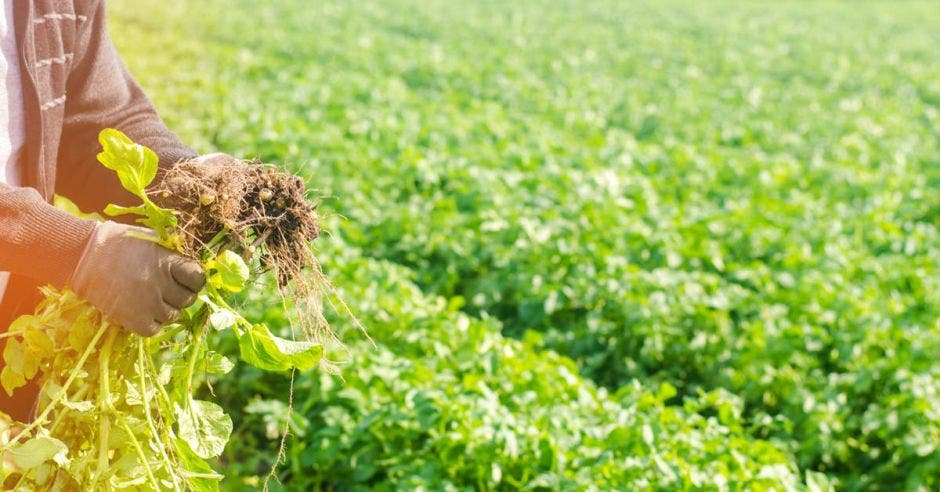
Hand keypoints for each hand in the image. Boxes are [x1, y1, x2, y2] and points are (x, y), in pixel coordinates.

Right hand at [70, 221, 205, 335]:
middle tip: (165, 290)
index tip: (186, 279)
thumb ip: (172, 253)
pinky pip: (154, 329)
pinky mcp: (132, 319)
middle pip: (187, 299)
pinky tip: (142, 312)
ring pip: (172, 316)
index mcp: (167, 261)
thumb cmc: (117, 243)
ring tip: (150, 299)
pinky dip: (151, 323)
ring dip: (165, 310)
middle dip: (180, 295)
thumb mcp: (150, 239)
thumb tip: (191, 266)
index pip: (197, 278)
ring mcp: (147, 303)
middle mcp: (160, 283)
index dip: (194, 280)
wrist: (82, 255)